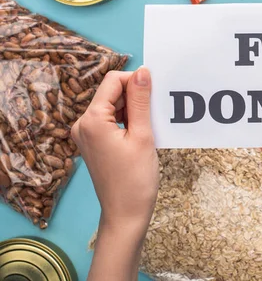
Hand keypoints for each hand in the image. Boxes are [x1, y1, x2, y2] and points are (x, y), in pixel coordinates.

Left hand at [71, 67, 157, 280]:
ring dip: (133, 110)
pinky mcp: (94, 143)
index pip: (113, 81)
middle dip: (135, 97)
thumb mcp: (142, 135)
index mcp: (91, 120)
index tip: (155, 93)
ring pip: (113, 106)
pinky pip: (111, 120)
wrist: (125, 214)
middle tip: (155, 114)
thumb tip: (143, 72)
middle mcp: (83, 124)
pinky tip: (142, 134)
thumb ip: (140, 101)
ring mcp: (86, 135)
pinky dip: (128, 121)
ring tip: (149, 128)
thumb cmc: (135, 179)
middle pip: (112, 92)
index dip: (136, 81)